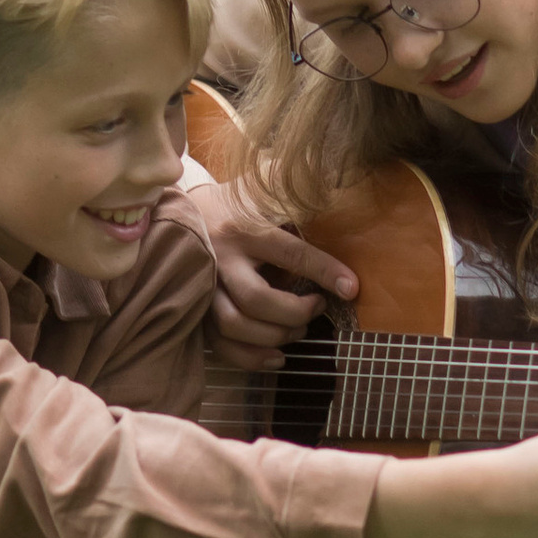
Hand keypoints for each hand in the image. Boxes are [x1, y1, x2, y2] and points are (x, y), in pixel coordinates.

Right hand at [190, 185, 357, 371]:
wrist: (186, 212)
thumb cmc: (237, 203)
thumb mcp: (263, 186)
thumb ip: (294, 186)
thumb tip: (337, 179)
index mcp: (245, 228)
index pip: (290, 253)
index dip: (324, 271)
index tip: (351, 288)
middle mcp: (221, 259)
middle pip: (256, 299)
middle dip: (294, 312)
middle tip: (318, 306)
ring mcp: (205, 287)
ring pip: (234, 325)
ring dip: (274, 336)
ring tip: (298, 328)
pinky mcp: (198, 309)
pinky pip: (220, 344)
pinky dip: (251, 358)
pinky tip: (277, 354)